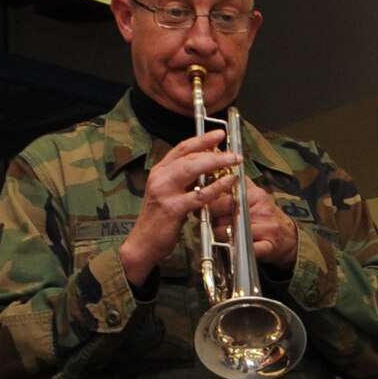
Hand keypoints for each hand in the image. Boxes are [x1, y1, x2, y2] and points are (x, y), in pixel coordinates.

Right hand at [119, 130, 240, 287]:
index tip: (219, 134)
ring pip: (192, 169)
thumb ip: (183, 181)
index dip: (201, 139)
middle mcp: (160, 177)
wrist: (143, 243)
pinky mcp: (172, 208)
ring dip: (216, 163)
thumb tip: (207, 170)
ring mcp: (164, 192)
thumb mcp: (169, 194)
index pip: (181, 149)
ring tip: (234, 161)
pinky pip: (198, 195)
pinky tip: (229, 183)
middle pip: (189, 156)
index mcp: (159, 172)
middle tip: (233, 151)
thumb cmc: (160, 220)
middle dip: (213, 149)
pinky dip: (216, 188)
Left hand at [210, 179, 299, 267]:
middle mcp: (262, 210)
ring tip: (221, 233)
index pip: (225, 197)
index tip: (203, 206)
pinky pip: (244, 248)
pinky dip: (234, 248)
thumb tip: (218, 170)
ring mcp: (266, 228)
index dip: (209, 203)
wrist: (288, 236)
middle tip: (209, 221)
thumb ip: (238, 183)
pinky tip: (232, 245)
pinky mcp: (268, 246)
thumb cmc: (266, 216)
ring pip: (230, 232)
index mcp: (256, 195)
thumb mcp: (254, 194)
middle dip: (212, 219)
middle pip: (225, 214)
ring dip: (220, 236)